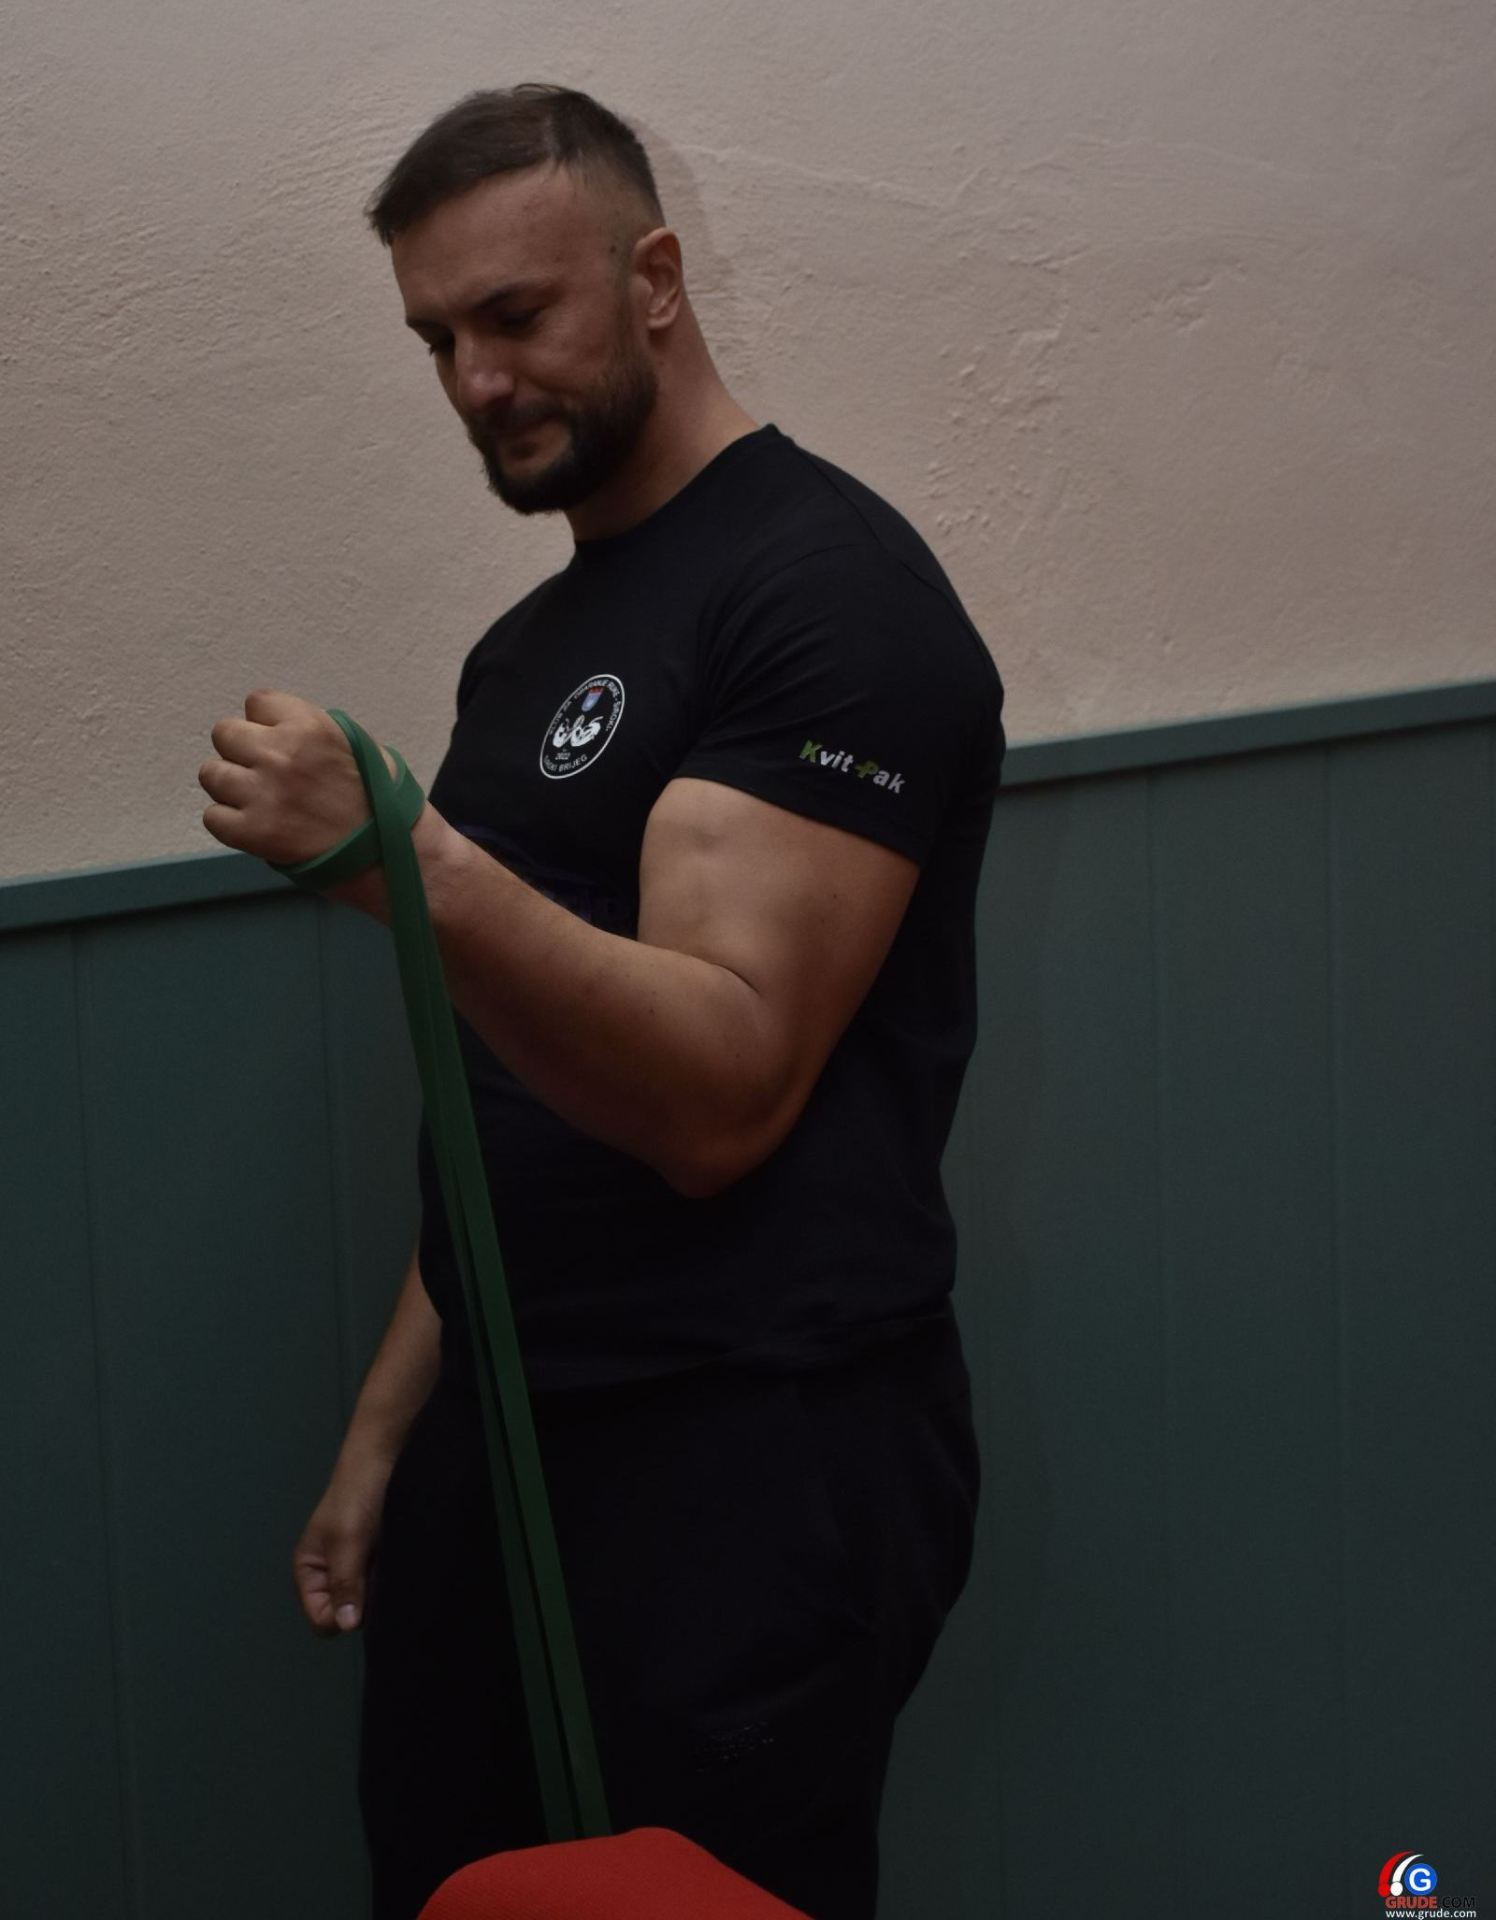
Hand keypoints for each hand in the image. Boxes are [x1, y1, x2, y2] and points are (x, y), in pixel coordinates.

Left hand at [199, 688, 398, 869]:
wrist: (387, 855)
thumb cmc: (376, 802)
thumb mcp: (355, 746)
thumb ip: (310, 727)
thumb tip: (271, 722)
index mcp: (309, 726)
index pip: (256, 702)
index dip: (266, 724)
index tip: (279, 743)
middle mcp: (281, 754)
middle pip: (224, 733)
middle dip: (241, 752)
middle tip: (265, 774)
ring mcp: (264, 794)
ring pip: (211, 773)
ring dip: (231, 787)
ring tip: (260, 801)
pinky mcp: (253, 832)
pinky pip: (212, 817)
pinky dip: (230, 824)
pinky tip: (256, 827)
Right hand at [292, 1454, 393, 1636]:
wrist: (384, 1458)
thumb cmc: (357, 1496)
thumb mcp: (347, 1541)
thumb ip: (345, 1583)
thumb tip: (347, 1626)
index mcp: (309, 1572)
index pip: (322, 1619)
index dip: (343, 1615)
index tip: (363, 1592)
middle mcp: (328, 1574)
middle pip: (344, 1614)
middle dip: (362, 1606)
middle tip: (380, 1579)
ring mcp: (353, 1567)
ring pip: (364, 1601)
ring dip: (378, 1592)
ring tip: (390, 1570)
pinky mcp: (375, 1559)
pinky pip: (379, 1585)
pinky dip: (388, 1580)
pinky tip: (398, 1567)